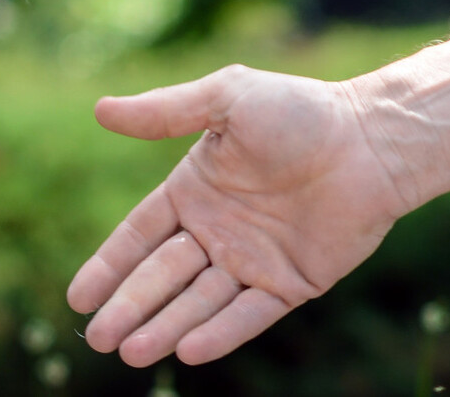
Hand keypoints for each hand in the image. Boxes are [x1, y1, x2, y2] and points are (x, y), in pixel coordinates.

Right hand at [67, 65, 408, 366]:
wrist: (371, 139)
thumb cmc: (299, 110)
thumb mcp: (226, 99)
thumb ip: (164, 112)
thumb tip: (100, 110)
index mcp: (194, 191)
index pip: (139, 236)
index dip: (108, 266)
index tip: (78, 296)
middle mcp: (216, 231)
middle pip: (161, 276)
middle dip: (127, 307)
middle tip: (97, 337)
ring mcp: (252, 261)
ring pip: (198, 302)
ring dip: (165, 326)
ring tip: (129, 351)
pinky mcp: (290, 284)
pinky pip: (248, 315)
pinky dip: (220, 333)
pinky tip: (188, 350)